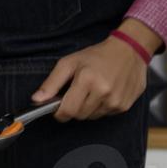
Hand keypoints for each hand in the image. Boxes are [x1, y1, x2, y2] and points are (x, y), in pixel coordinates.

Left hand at [32, 36, 148, 121]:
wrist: (129, 50)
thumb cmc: (97, 55)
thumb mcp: (69, 62)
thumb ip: (51, 83)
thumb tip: (37, 99)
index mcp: (87, 80)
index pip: (67, 111)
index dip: (59, 112)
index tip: (58, 107)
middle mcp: (103, 92)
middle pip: (79, 116)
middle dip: (73, 108)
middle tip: (77, 93)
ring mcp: (116, 101)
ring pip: (91, 117)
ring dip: (87, 108)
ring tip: (92, 90)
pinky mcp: (124, 106)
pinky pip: (105, 115)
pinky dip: (100, 107)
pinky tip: (104, 93)